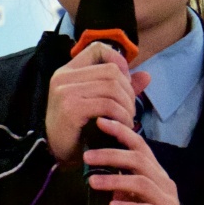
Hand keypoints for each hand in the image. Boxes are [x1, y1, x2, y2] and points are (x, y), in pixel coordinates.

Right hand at [45, 42, 152, 163]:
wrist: (56, 155)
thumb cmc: (78, 130)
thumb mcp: (98, 103)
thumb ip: (120, 88)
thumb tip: (147, 76)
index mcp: (68, 71)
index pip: (98, 49)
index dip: (119, 61)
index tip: (126, 83)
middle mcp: (64, 77)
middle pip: (111, 70)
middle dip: (128, 91)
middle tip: (130, 110)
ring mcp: (66, 91)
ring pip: (112, 86)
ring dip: (127, 106)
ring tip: (128, 120)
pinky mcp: (71, 108)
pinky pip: (108, 104)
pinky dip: (122, 116)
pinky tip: (123, 126)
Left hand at [85, 117, 183, 204]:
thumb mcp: (131, 197)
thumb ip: (120, 182)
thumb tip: (98, 169)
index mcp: (155, 173)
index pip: (140, 146)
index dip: (122, 132)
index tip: (101, 122)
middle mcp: (163, 182)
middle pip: (139, 161)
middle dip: (111, 155)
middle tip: (87, 157)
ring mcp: (166, 201)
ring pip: (141, 184)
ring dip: (114, 181)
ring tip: (92, 182)